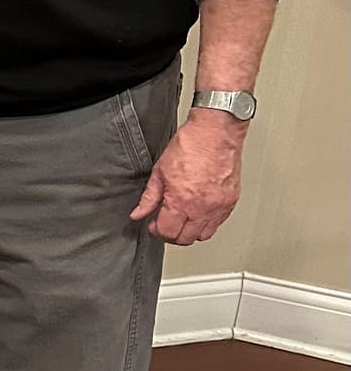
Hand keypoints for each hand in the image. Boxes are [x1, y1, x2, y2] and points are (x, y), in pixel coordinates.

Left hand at [130, 112, 244, 245]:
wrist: (215, 132)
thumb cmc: (190, 145)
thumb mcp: (160, 171)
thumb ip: (149, 197)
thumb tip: (138, 213)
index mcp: (181, 201)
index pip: (167, 232)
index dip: (156, 231)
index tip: (153, 224)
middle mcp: (202, 208)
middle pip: (185, 238)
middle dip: (172, 234)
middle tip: (165, 223)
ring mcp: (219, 206)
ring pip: (203, 235)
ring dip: (190, 231)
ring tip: (182, 218)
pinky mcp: (231, 201)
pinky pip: (218, 223)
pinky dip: (207, 222)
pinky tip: (198, 211)